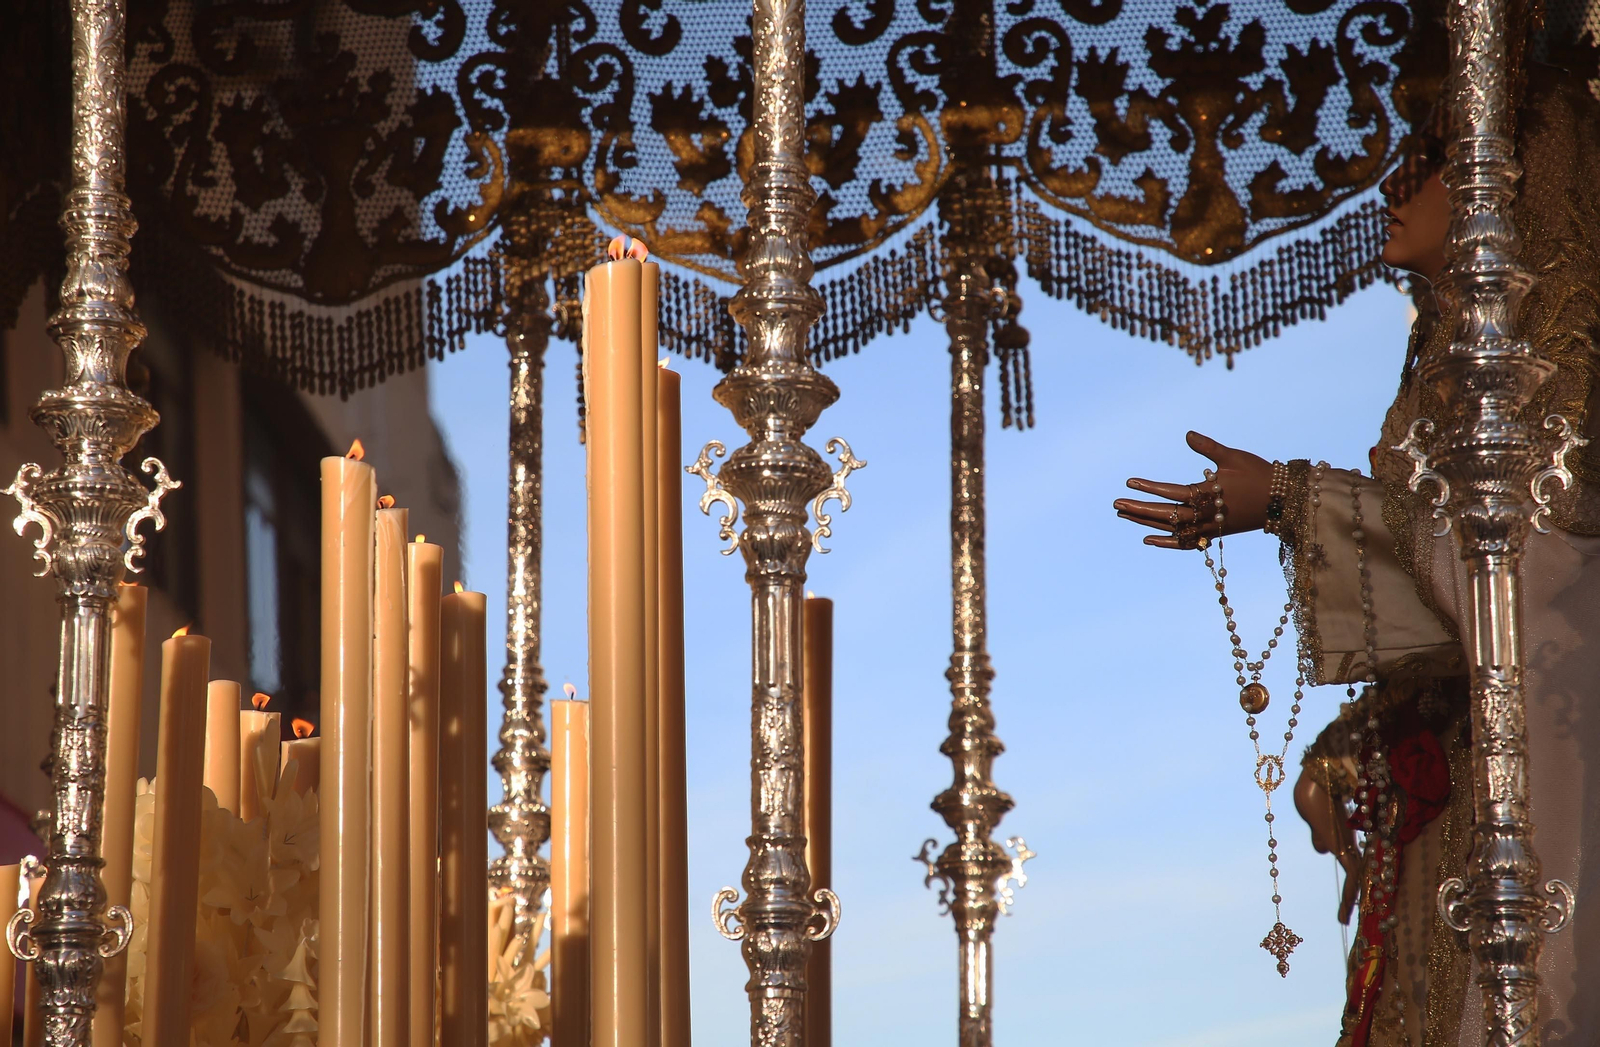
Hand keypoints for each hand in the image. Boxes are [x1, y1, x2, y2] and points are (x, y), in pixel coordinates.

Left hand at [1112, 432, 1272, 548]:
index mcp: (1208, 494)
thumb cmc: (1257, 473)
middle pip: (1166, 515)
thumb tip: (1187, 435)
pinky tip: (1148, 540)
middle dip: (1139, 510)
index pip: (1171, 493)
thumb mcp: (1232, 457)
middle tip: (1116, 504)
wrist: (1282, 500)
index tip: (1129, 482)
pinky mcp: (1214, 534)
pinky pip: (1186, 543)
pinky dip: (1167, 543)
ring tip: (1124, 515)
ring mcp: (1209, 527)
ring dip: (1146, 523)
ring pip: (1172, 529)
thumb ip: (1208, 447)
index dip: (1149, 488)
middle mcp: (1205, 514)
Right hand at [1293, 767, 1363, 923]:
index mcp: (1341, 836)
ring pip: (1354, 878)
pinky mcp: (1345, 847)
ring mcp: (1348, 844)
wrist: (1319, 776)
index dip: (1349, 881)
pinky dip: (1350, 894)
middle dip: (1350, 896)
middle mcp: (1348, 842)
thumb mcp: (1315, 820)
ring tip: (1342, 919)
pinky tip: (1345, 910)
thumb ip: (1319, 836)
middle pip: (1353, 874)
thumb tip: (1323, 851)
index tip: (1348, 899)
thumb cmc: (1316, 792)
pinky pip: (1351, 876)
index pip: (1349, 863)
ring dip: (1349, 900)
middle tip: (1343, 917)